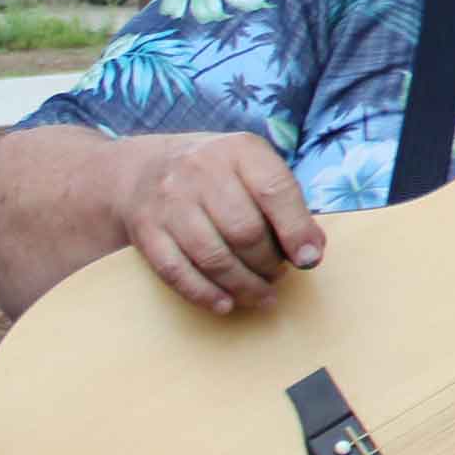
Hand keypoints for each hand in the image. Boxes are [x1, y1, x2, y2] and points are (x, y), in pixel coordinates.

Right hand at [111, 133, 325, 314]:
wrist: (143, 169)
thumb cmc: (218, 174)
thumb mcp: (255, 168)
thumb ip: (286, 203)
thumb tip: (310, 252)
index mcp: (240, 150)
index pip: (275, 191)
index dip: (296, 230)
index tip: (309, 259)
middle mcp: (201, 170)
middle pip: (244, 230)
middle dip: (268, 263)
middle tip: (279, 275)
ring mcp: (169, 201)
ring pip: (212, 256)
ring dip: (243, 284)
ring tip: (262, 294)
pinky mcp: (146, 230)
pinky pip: (176, 271)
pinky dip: (205, 294)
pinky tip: (226, 304)